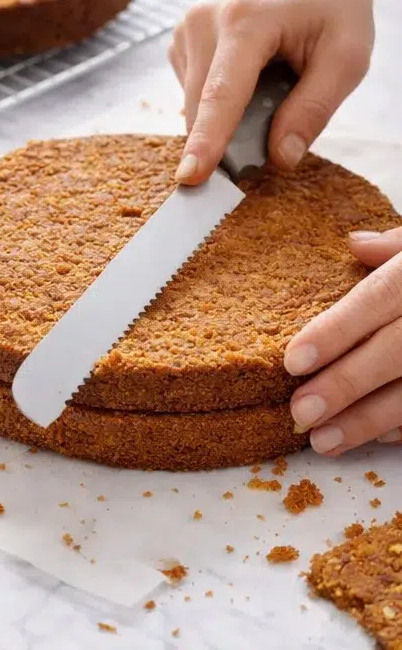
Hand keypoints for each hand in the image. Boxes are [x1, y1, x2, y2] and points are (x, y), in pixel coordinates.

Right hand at [168, 0, 374, 184]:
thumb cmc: (334, 7)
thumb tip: (280, 159)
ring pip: (194, 103)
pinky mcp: (181, 37)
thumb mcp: (347, 59)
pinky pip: (192, 91)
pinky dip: (219, 100)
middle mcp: (205, 18)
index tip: (189, 178)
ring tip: (271, 84)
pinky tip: (250, 77)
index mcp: (246, 19)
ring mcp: (187, 25)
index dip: (207, 140)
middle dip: (229, 139)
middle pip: (202, 104)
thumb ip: (313, 110)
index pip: (222, 92)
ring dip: (228, 116)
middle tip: (275, 137)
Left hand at [284, 229, 401, 453]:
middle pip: (394, 351)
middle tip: (300, 412)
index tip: (294, 360)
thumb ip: (399, 246)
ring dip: (369, 421)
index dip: (336, 330)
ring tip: (324, 440)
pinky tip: (378, 438)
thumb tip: (355, 245)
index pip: (378, 298)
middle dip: (345, 385)